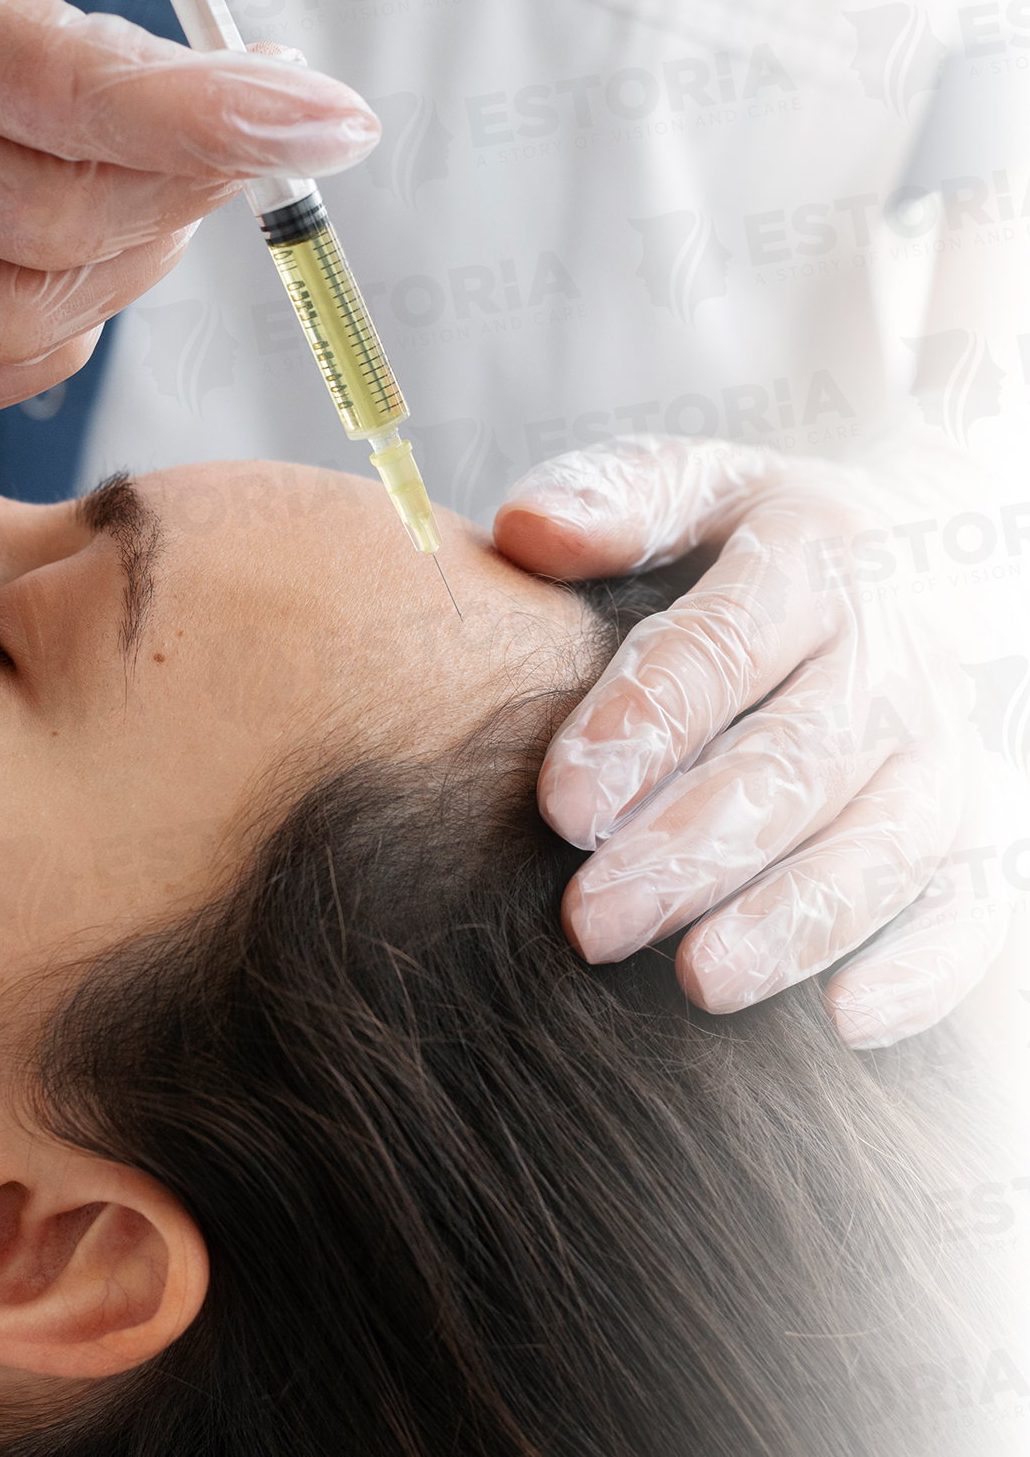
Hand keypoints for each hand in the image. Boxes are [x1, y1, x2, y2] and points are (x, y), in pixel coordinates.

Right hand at [0, 0, 378, 417]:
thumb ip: (97, 27)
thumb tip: (258, 90)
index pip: (61, 92)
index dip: (212, 118)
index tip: (327, 120)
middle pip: (51, 221)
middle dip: (188, 190)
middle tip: (250, 136)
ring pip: (16, 315)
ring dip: (134, 266)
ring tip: (167, 197)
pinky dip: (56, 344)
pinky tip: (87, 275)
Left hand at [494, 436, 1027, 1047]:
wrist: (913, 555)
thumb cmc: (757, 538)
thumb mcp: (696, 487)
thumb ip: (616, 501)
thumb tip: (525, 527)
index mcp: (815, 556)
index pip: (725, 645)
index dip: (647, 724)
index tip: (564, 807)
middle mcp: (892, 656)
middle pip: (798, 761)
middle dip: (694, 848)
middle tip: (592, 921)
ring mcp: (946, 743)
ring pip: (889, 840)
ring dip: (797, 917)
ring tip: (702, 978)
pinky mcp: (980, 819)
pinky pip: (978, 898)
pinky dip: (929, 963)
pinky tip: (849, 1018)